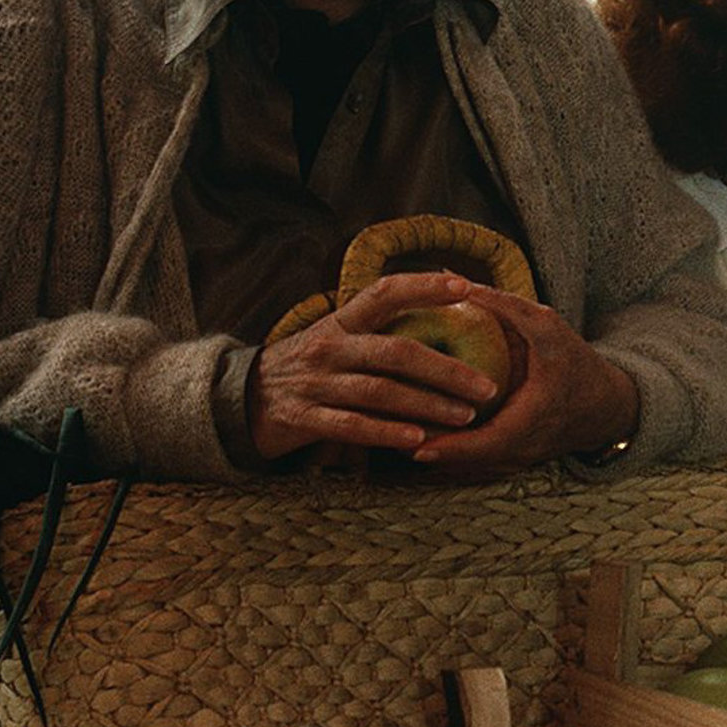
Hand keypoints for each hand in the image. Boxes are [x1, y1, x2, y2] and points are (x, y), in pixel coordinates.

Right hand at [245, 272, 499, 461]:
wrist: (239, 399)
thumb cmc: (307, 366)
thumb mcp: (336, 337)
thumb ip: (378, 328)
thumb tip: (441, 310)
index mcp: (340, 321)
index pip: (385, 293)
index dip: (425, 286)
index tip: (467, 287)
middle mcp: (329, 347)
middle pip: (397, 352)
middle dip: (447, 369)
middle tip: (487, 385)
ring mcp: (315, 384)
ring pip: (381, 392)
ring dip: (428, 405)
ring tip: (466, 415)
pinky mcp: (304, 419)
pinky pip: (353, 426)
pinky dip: (388, 433)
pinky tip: (419, 439)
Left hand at [408, 284, 638, 474]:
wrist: (608, 405)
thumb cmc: (577, 362)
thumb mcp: (547, 327)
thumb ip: (504, 305)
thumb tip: (454, 280)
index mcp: (529, 423)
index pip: (481, 446)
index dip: (447, 447)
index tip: (413, 444)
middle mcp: (519, 452)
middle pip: (465, 461)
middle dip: (429, 451)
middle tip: (389, 437)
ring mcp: (515, 461)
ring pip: (467, 465)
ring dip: (436, 453)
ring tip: (395, 437)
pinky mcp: (511, 461)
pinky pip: (475, 461)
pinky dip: (451, 451)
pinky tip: (423, 435)